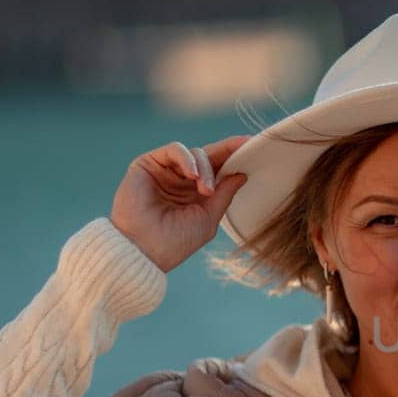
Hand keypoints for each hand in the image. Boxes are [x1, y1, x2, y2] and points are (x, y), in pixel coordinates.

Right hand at [110, 136, 251, 272]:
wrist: (143, 250)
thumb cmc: (175, 242)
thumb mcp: (208, 217)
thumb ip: (224, 194)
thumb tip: (242, 174)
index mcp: (196, 194)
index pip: (219, 170)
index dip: (235, 158)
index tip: (254, 146)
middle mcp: (181, 180)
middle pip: (209, 156)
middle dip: (228, 150)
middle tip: (245, 146)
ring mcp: (165, 171)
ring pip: (195, 153)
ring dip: (206, 168)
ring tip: (206, 189)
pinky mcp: (148, 164)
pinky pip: (174, 150)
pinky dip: (187, 158)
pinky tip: (193, 175)